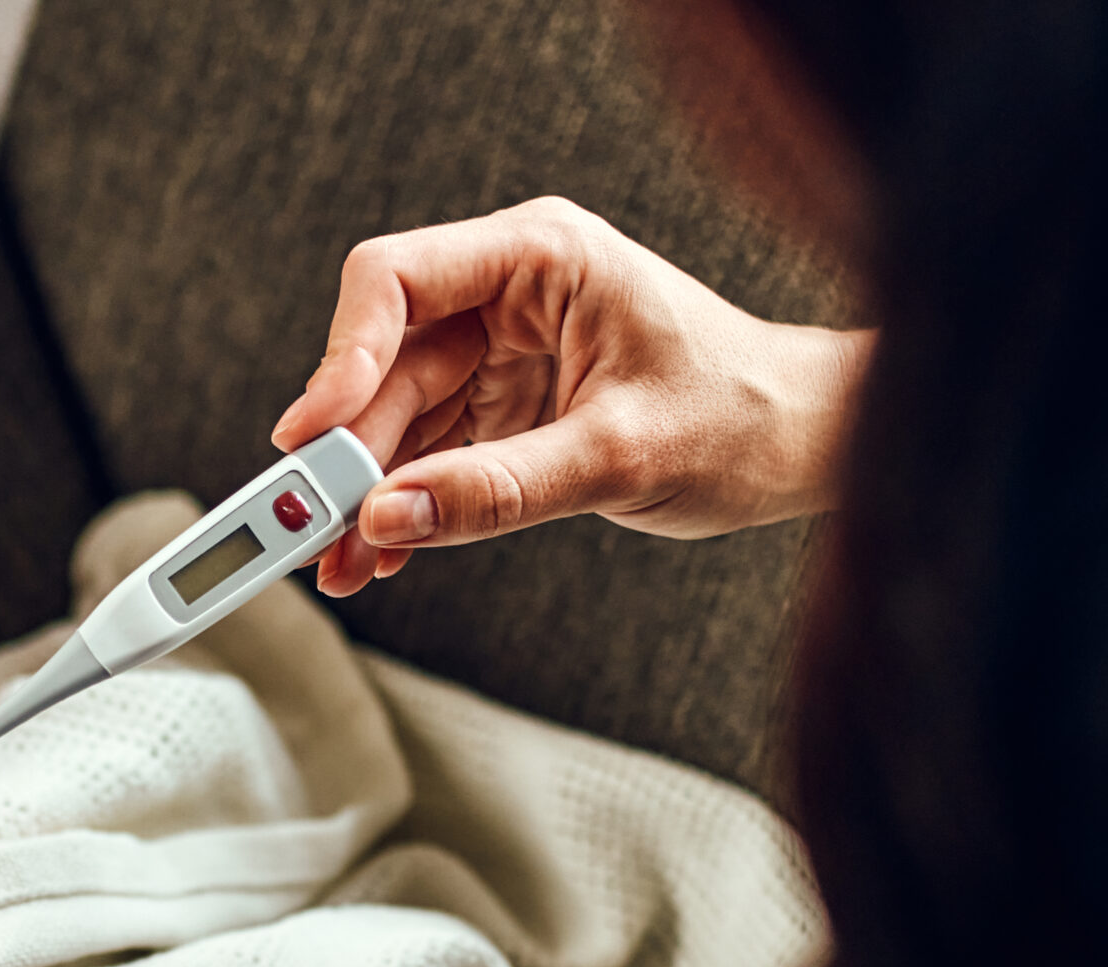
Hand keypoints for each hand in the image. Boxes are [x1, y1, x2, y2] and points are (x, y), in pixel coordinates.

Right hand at [271, 196, 872, 593]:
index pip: (396, 281)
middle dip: (345, 454)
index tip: (311, 437)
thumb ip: (497, 489)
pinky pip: (429, 457)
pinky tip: (378, 559)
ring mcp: (501, 354)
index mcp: (540, 258)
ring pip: (396, 421)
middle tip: (305, 528)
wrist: (802, 448)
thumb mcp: (617, 458)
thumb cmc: (739, 419)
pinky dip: (403, 509)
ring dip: (363, 495)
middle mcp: (508, 296)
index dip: (341, 355)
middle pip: (384, 366)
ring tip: (337, 566)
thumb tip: (387, 519)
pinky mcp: (505, 410)